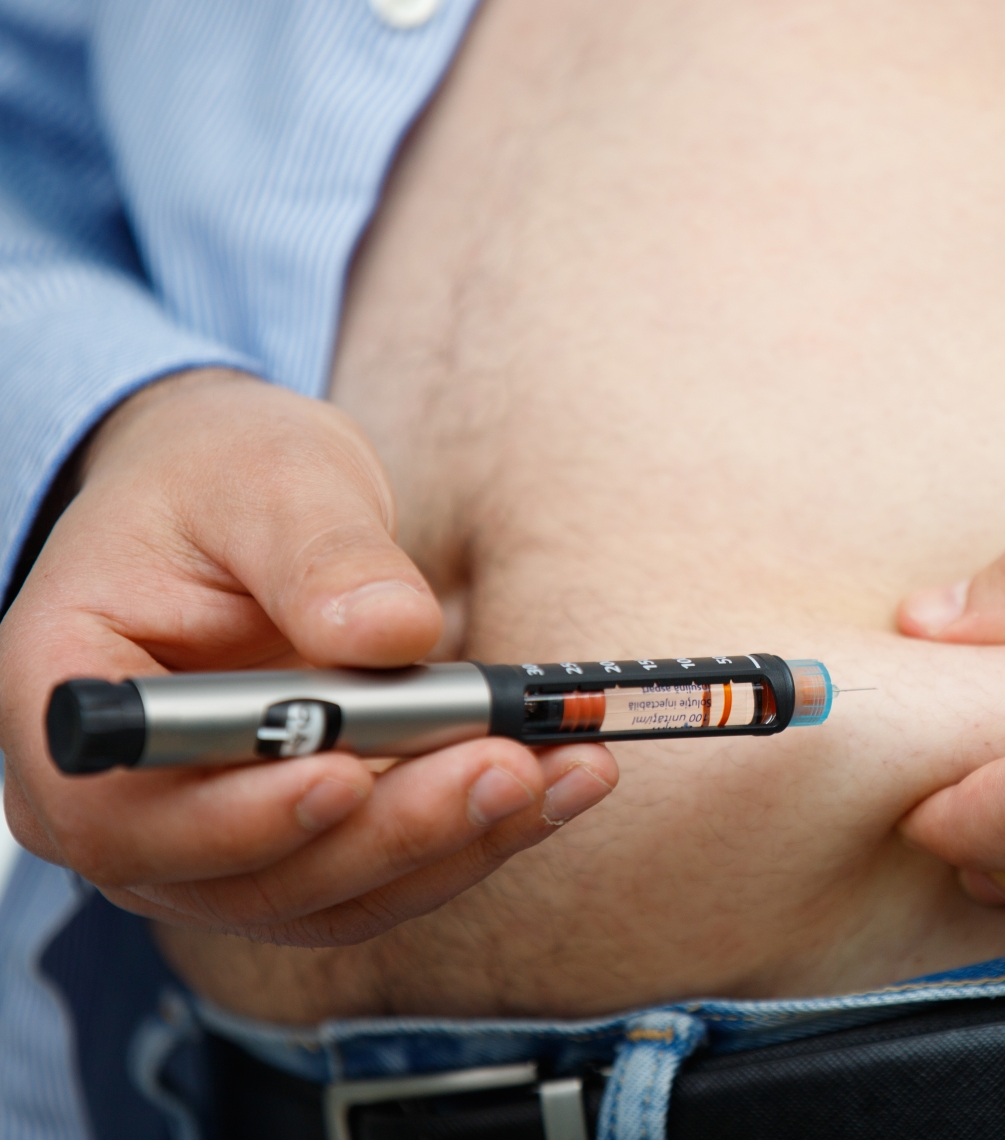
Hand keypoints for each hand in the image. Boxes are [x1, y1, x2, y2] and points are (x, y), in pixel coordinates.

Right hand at [0, 370, 617, 945]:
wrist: (241, 504)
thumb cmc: (221, 479)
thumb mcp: (268, 479)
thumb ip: (319, 553)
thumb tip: (390, 630)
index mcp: (75, 700)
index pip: (119, 814)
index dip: (236, 817)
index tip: (346, 775)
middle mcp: (124, 802)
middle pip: (244, 876)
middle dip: (390, 830)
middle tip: (506, 767)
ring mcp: (211, 841)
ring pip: (330, 894)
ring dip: (454, 843)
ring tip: (561, 770)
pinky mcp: (300, 843)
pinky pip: (384, 872)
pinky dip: (475, 835)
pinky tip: (559, 782)